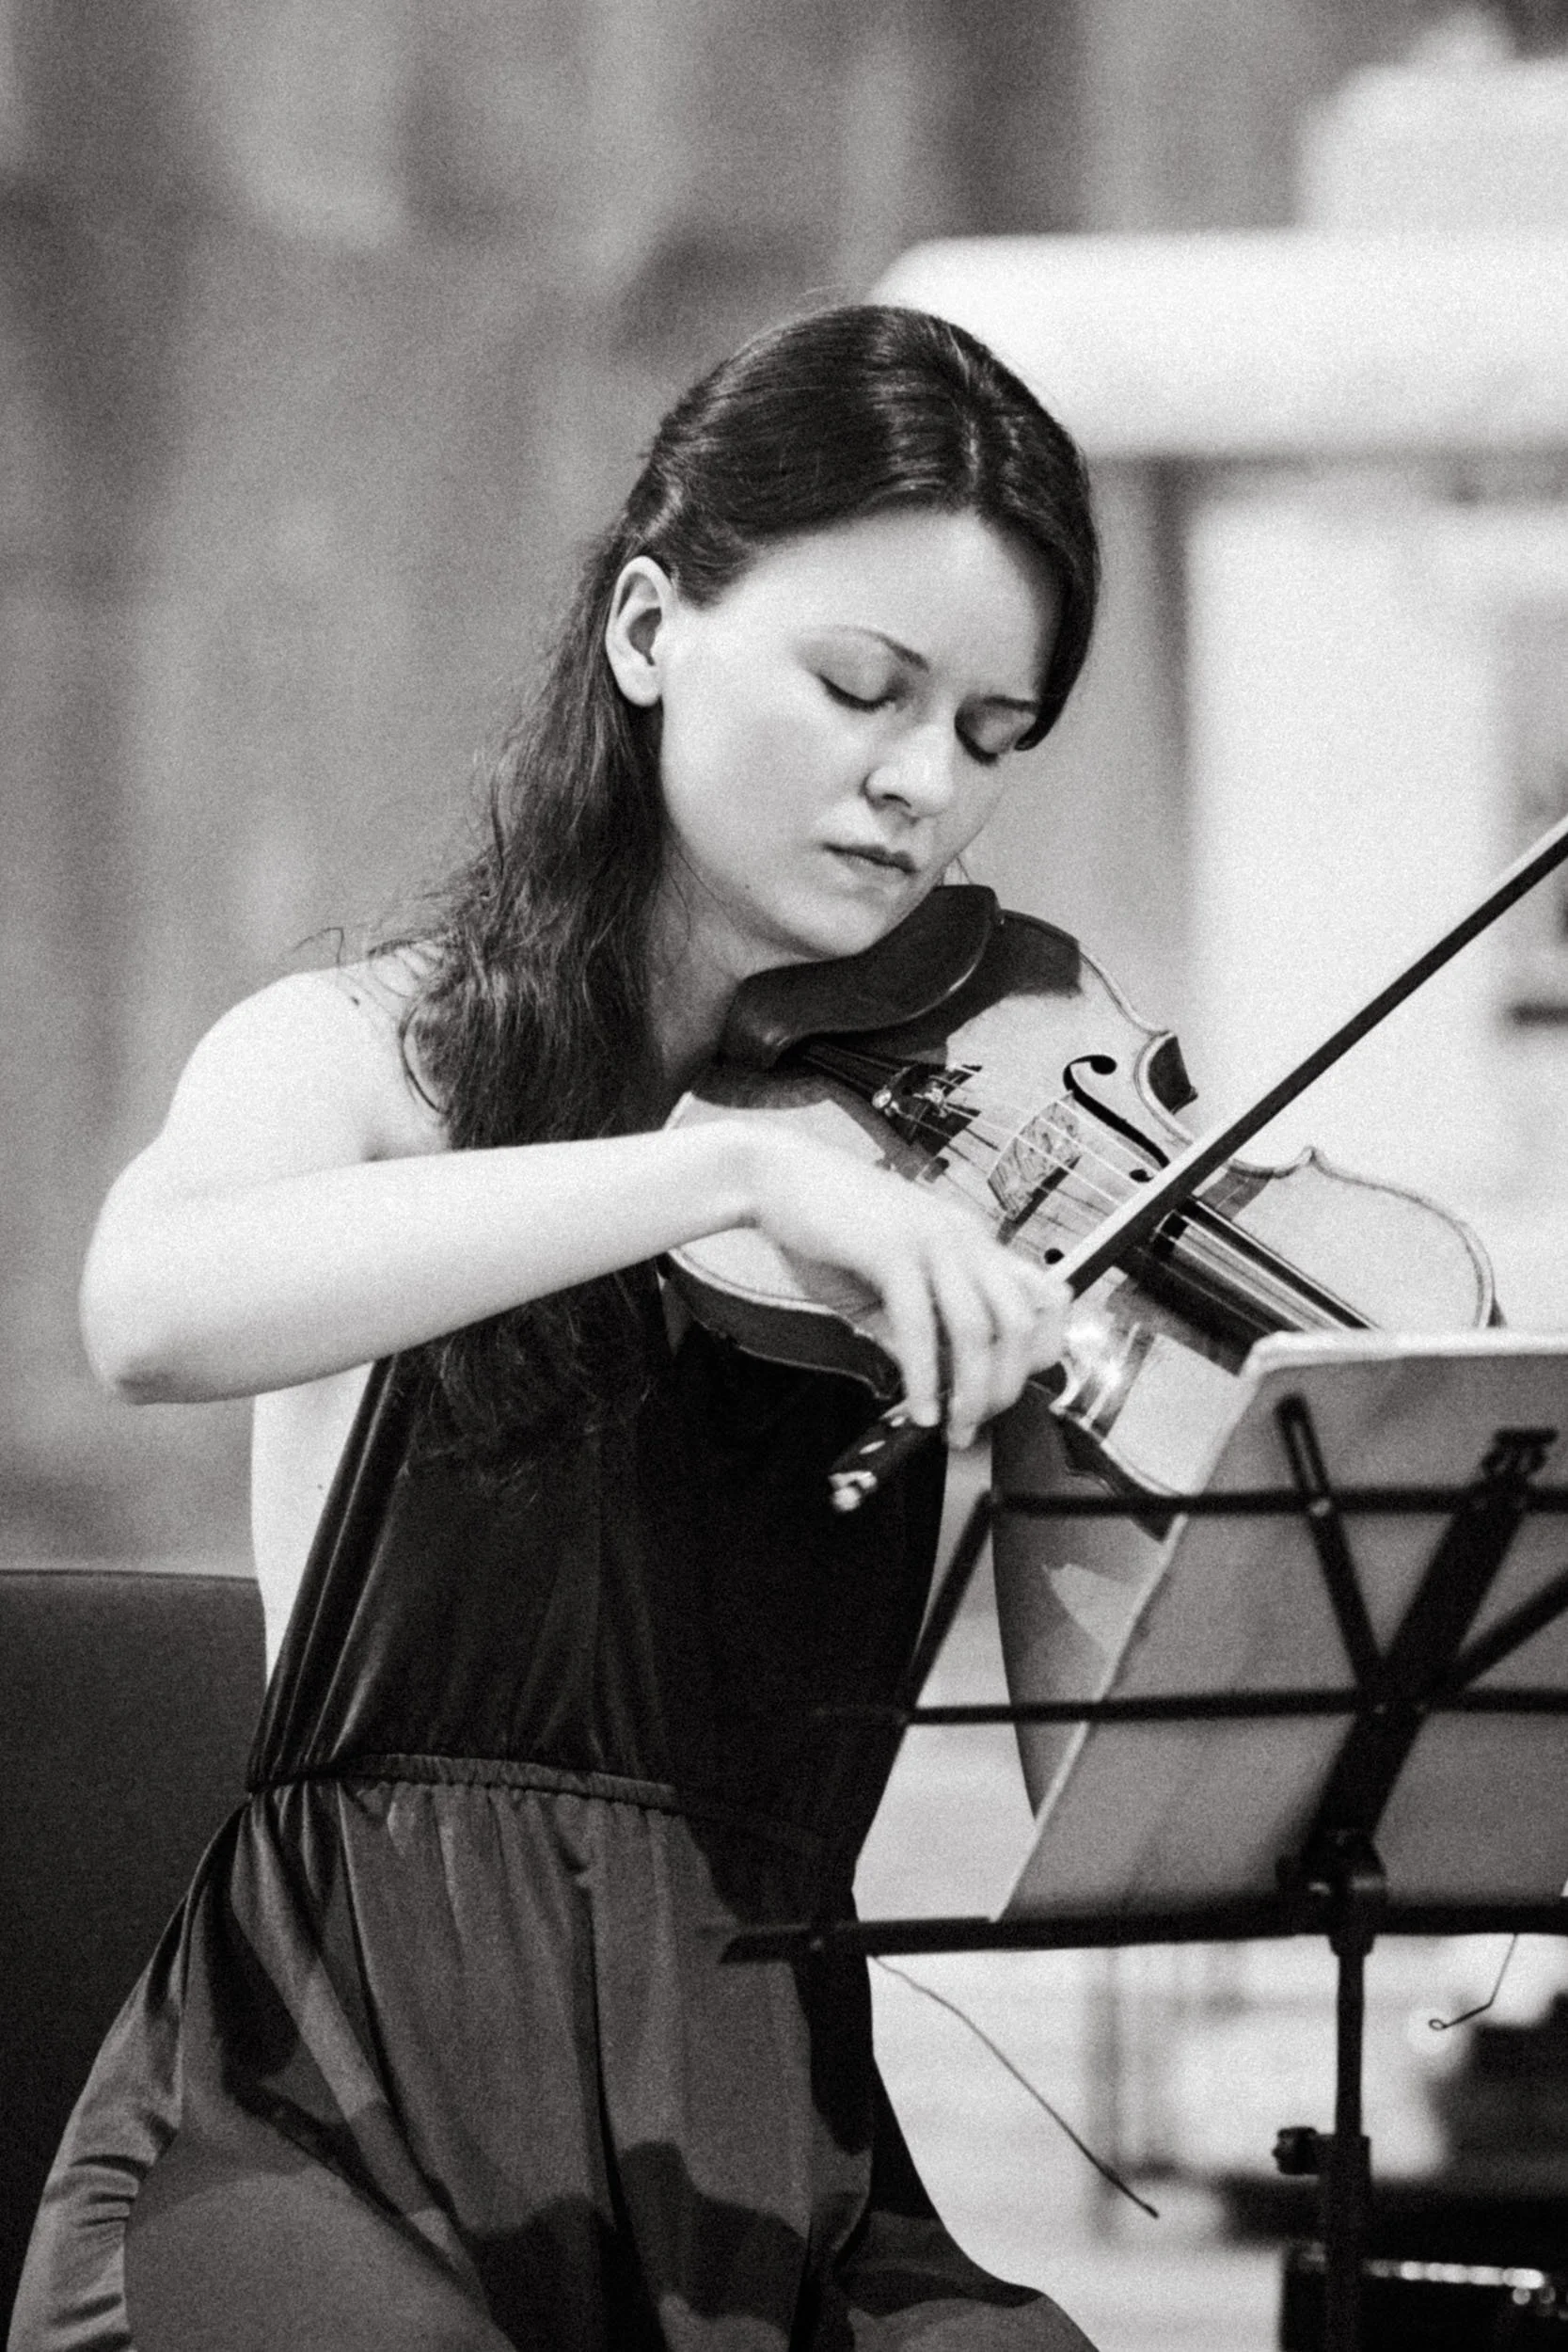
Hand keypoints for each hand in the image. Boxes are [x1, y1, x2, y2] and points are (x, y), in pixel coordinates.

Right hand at [742, 1127, 1068, 1447]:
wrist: (773, 1176)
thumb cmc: (826, 1226)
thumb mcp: (885, 1283)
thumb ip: (914, 1329)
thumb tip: (937, 1382)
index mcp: (970, 1239)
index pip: (1045, 1295)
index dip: (1043, 1351)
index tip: (1010, 1391)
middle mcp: (964, 1236)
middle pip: (1021, 1321)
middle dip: (1006, 1386)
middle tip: (977, 1423)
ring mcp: (931, 1239)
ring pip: (978, 1329)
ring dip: (970, 1392)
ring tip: (952, 1427)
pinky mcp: (892, 1250)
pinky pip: (920, 1327)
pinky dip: (924, 1379)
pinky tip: (917, 1408)